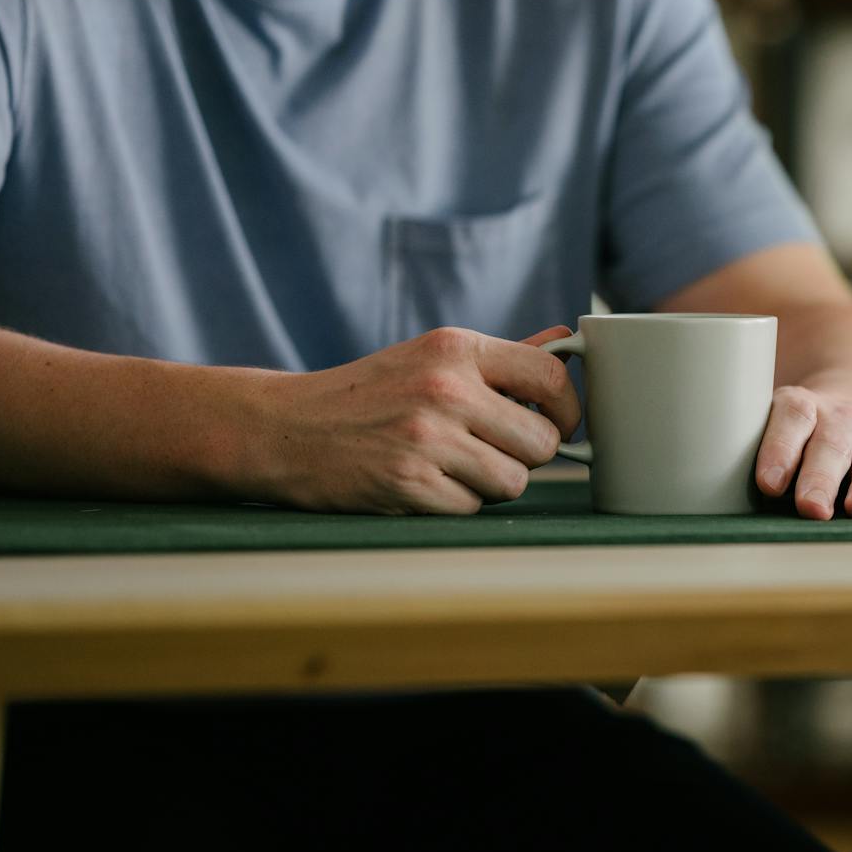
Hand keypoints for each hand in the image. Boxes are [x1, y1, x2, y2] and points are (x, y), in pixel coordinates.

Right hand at [246, 326, 581, 514]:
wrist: (285, 429)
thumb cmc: (368, 395)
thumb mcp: (431, 358)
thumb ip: (503, 357)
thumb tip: (566, 343)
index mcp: (456, 349)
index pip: (550, 375)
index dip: (567, 409)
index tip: (556, 424)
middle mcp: (445, 388)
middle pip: (542, 442)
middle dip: (526, 457)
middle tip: (491, 452)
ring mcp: (426, 437)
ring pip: (513, 482)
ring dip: (491, 485)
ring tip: (452, 467)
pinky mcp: (408, 483)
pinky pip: (472, 508)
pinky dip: (454, 505)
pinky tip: (423, 484)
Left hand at [754, 369, 851, 519]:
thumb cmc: (807, 428)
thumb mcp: (781, 424)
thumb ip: (758, 449)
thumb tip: (723, 497)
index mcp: (805, 405)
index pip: (793, 417)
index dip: (779, 447)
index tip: (768, 483)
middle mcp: (845, 416)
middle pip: (832, 443)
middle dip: (821, 477)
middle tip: (811, 507)